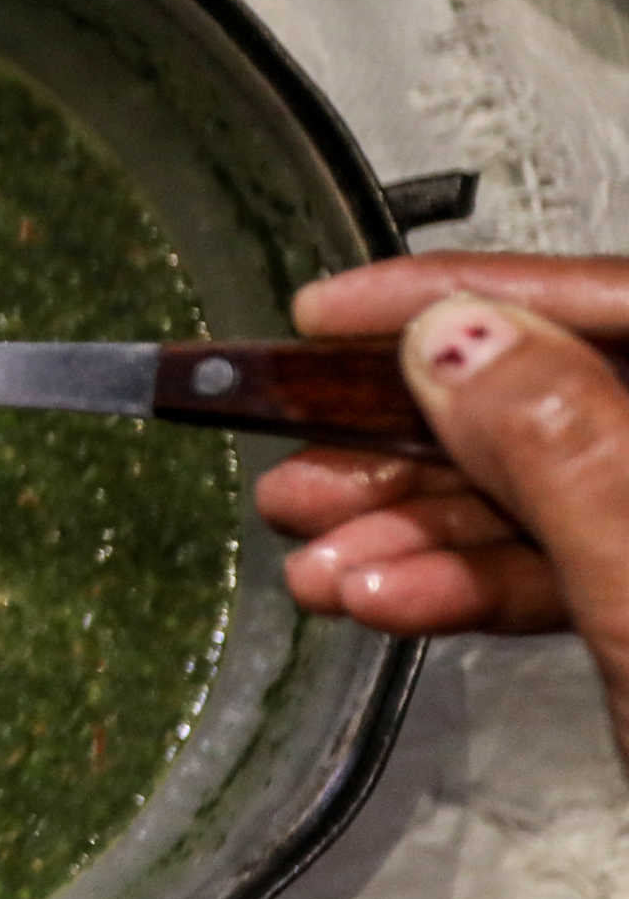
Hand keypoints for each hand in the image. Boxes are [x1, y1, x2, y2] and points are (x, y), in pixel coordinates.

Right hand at [257, 254, 628, 745]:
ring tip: (317, 554)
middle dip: (418, 444)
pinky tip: (381, 601)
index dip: (466, 297)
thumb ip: (565, 451)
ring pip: (560, 499)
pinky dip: (471, 592)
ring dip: (421, 534)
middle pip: (574, 401)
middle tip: (301, 456)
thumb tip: (460, 336)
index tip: (336, 309)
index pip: (619, 303)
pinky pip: (576, 577)